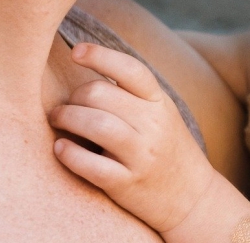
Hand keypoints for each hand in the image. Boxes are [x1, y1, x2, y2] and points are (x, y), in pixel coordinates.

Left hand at [49, 43, 215, 231]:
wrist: (192, 197)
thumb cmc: (167, 149)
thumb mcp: (161, 114)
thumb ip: (132, 95)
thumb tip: (88, 71)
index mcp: (160, 102)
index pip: (130, 69)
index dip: (100, 55)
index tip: (76, 51)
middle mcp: (153, 125)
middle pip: (101, 93)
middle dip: (73, 96)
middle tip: (64, 106)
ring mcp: (141, 155)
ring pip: (95, 124)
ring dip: (66, 117)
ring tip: (57, 120)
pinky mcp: (127, 184)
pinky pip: (91, 165)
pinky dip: (69, 154)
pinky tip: (60, 148)